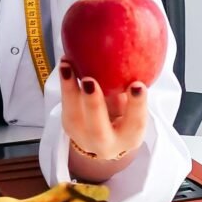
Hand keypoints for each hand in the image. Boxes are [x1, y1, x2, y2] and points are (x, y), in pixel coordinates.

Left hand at [59, 60, 148, 181]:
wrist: (103, 138)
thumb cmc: (124, 117)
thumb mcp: (132, 107)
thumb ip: (132, 90)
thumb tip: (133, 58)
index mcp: (129, 137)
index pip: (135, 123)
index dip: (136, 105)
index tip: (137, 85)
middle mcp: (106, 143)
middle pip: (98, 129)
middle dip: (93, 104)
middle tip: (89, 81)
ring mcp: (83, 137)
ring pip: (74, 117)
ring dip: (70, 89)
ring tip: (67, 66)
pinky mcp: (69, 126)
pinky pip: (65, 106)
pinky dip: (65, 84)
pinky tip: (65, 64)